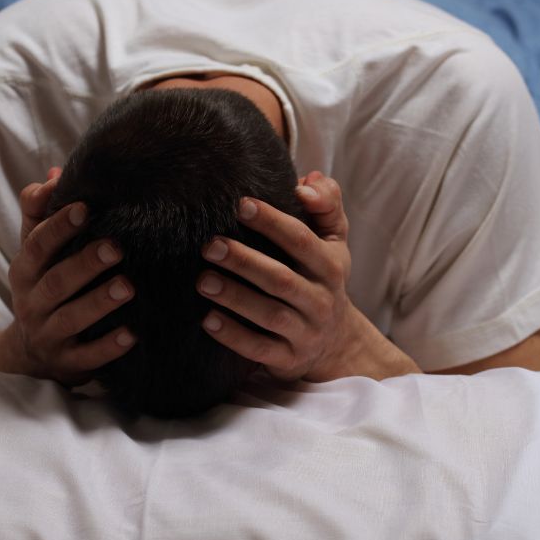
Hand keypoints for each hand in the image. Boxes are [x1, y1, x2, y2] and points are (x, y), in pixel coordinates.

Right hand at [0, 167, 137, 385]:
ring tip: (128, 287)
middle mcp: (31, 302)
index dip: (58, 226)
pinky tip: (132, 335)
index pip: (37, 244)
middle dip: (85, 263)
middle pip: (56, 281)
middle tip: (117, 247)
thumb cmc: (43, 287)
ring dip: (99, 303)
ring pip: (71, 318)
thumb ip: (41, 214)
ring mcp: (47, 334)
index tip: (84, 207)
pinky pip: (87, 357)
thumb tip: (56, 173)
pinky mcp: (66, 362)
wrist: (30, 352)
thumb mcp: (35, 252)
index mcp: (25, 270)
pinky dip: (108, 348)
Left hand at [197, 172, 418, 381]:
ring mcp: (306, 332)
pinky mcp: (289, 359)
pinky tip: (207, 320)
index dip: (273, 222)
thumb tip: (308, 180)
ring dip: (235, 298)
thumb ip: (326, 205)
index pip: (302, 240)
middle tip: (209, 246)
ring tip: (202, 280)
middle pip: (282, 279)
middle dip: (245, 261)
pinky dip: (233, 336)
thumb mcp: (333, 241)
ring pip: (270, 315)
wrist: (337, 342)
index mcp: (331, 266)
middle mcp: (321, 300)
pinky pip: (260, 349)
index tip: (241, 204)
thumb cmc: (322, 278)